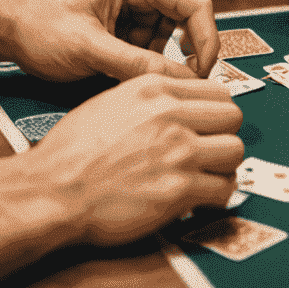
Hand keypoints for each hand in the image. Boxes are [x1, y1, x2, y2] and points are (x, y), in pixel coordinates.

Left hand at [0, 0, 222, 81]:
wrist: (5, 24)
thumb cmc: (39, 25)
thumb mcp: (88, 48)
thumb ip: (135, 64)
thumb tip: (178, 81)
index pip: (193, 3)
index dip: (207, 38)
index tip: (204, 73)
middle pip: (185, 18)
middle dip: (186, 53)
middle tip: (183, 87)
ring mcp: (132, 3)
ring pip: (169, 35)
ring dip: (160, 60)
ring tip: (134, 79)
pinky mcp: (123, 22)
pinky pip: (149, 43)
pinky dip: (143, 62)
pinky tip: (122, 74)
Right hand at [29, 73, 244, 246]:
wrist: (53, 189)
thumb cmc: (72, 150)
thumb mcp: (111, 101)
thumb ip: (150, 99)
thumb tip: (178, 105)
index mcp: (155, 89)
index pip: (217, 91)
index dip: (215, 111)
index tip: (209, 125)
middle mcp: (172, 114)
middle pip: (233, 117)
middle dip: (224, 135)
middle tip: (209, 151)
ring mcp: (178, 151)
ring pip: (235, 151)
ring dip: (224, 166)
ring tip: (206, 175)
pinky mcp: (178, 190)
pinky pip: (223, 189)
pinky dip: (216, 196)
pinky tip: (200, 199)